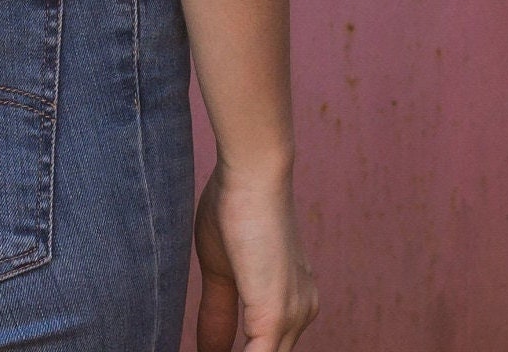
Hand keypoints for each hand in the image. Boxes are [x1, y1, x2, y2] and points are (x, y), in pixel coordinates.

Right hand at [193, 162, 318, 351]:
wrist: (252, 174)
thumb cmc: (234, 207)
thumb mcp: (218, 269)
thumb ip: (218, 310)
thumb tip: (206, 348)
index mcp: (291, 302)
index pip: (264, 348)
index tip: (207, 350)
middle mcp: (300, 313)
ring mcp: (292, 317)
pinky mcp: (274, 316)